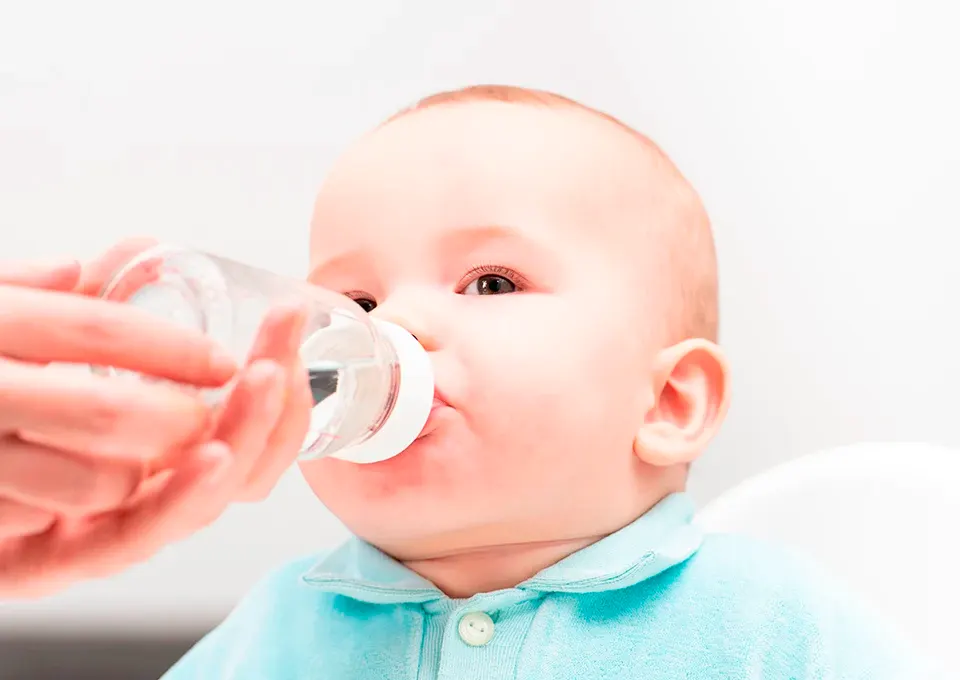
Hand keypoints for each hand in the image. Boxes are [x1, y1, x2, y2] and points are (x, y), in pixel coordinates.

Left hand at [0, 244, 311, 597]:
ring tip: (265, 384)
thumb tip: (145, 252)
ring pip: (206, 502)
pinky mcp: (52, 564)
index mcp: (156, 453)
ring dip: (248, 439)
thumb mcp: (39, 338)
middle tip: (282, 353)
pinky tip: (213, 456)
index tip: (288, 322)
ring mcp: (105, 531)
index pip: (247, 430)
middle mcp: (142, 495)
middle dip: (278, 407)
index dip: (280, 379)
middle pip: (244, 469)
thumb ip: (89, 303)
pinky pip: (131, 540)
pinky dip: (183, 499)